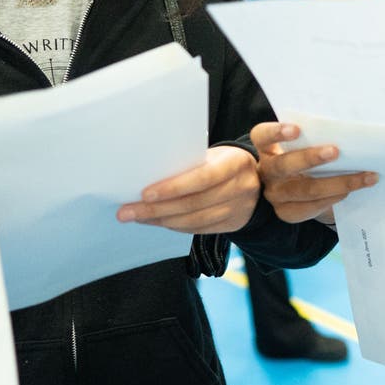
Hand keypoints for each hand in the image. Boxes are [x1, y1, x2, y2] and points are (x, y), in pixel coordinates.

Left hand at [117, 145, 260, 233]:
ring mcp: (239, 209)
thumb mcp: (215, 154)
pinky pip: (199, 230)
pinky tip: (158, 222)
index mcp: (236, 162)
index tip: (145, 194)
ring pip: (195, 221)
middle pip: (194, 204)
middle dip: (157, 209)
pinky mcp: (233, 224)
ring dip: (161, 221)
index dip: (174, 188)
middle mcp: (241, 187)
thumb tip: (149, 175)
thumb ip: (191, 164)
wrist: (257, 178)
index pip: (203, 178)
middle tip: (127, 211)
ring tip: (137, 217)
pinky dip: (175, 227)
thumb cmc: (225, 161)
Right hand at [252, 122, 376, 224]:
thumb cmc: (301, 157)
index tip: (297, 129)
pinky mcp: (286, 212)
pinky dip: (334, 197)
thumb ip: (313, 137)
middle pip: (284, 165)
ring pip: (305, 190)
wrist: (292, 188)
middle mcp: (267, 171)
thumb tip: (349, 131)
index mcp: (266, 148)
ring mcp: (274, 194)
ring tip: (365, 176)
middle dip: (311, 158)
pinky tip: (350, 191)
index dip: (276, 132)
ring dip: (338, 182)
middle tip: (336, 151)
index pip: (262, 136)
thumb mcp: (299, 145)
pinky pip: (310, 208)